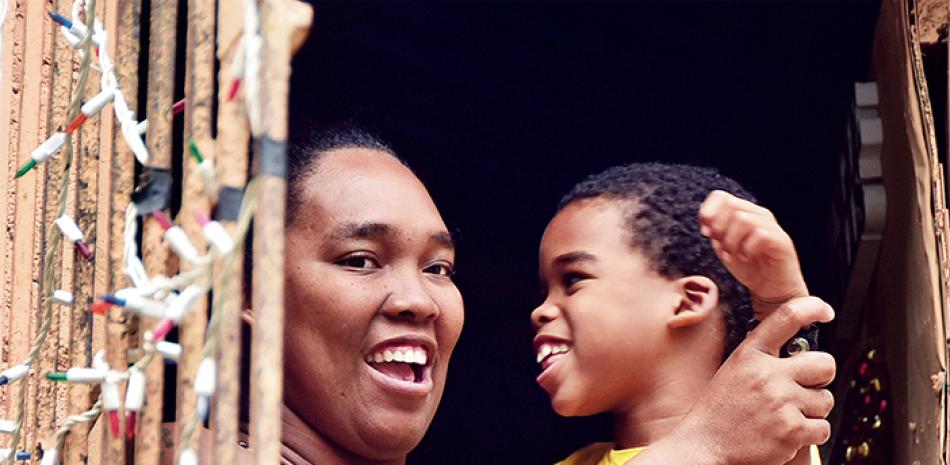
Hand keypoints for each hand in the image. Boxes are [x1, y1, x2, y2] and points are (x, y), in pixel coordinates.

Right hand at [627, 297, 835, 464]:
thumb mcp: (733, 371)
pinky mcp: (792, 431)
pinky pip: (822, 428)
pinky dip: (810, 433)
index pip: (787, 317)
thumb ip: (763, 359)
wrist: (703, 445)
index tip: (824, 311)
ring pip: (825, 400)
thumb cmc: (718, 411)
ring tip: (786, 415)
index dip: (813, 308)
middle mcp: (768, 375)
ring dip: (812, 410)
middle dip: (821, 376)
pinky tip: (787, 433)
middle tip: (805, 387)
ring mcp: (781, 403)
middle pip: (825, 364)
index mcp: (750, 355)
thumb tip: (798, 355)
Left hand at [698, 190, 808, 315]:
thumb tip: (706, 221)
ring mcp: (772, 227)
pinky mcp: (782, 241)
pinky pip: (760, 234)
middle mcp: (759, 215)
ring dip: (731, 240)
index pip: (722, 197)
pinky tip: (745, 257)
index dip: (708, 211)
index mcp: (744, 213)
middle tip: (721, 247)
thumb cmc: (749, 268)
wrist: (772, 291)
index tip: (705, 232)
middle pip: (731, 205)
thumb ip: (715, 233)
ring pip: (743, 219)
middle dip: (719, 228)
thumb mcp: (724, 248)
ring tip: (733, 255)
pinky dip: (746, 248)